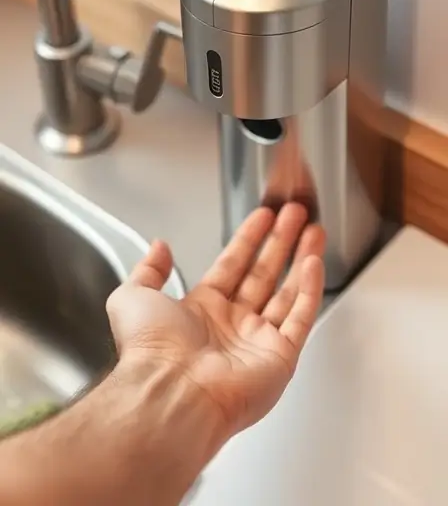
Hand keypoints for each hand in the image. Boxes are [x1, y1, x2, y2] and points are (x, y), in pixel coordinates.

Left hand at [107, 204, 324, 436]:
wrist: (170, 389)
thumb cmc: (151, 350)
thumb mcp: (132, 296)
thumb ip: (148, 269)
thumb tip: (158, 247)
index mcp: (201, 311)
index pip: (233, 265)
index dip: (249, 239)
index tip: (263, 217)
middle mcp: (232, 326)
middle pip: (264, 274)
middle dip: (280, 242)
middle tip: (294, 216)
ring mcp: (257, 342)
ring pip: (287, 292)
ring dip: (301, 259)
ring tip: (313, 231)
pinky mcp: (279, 358)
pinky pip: (301, 318)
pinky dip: (310, 290)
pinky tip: (314, 263)